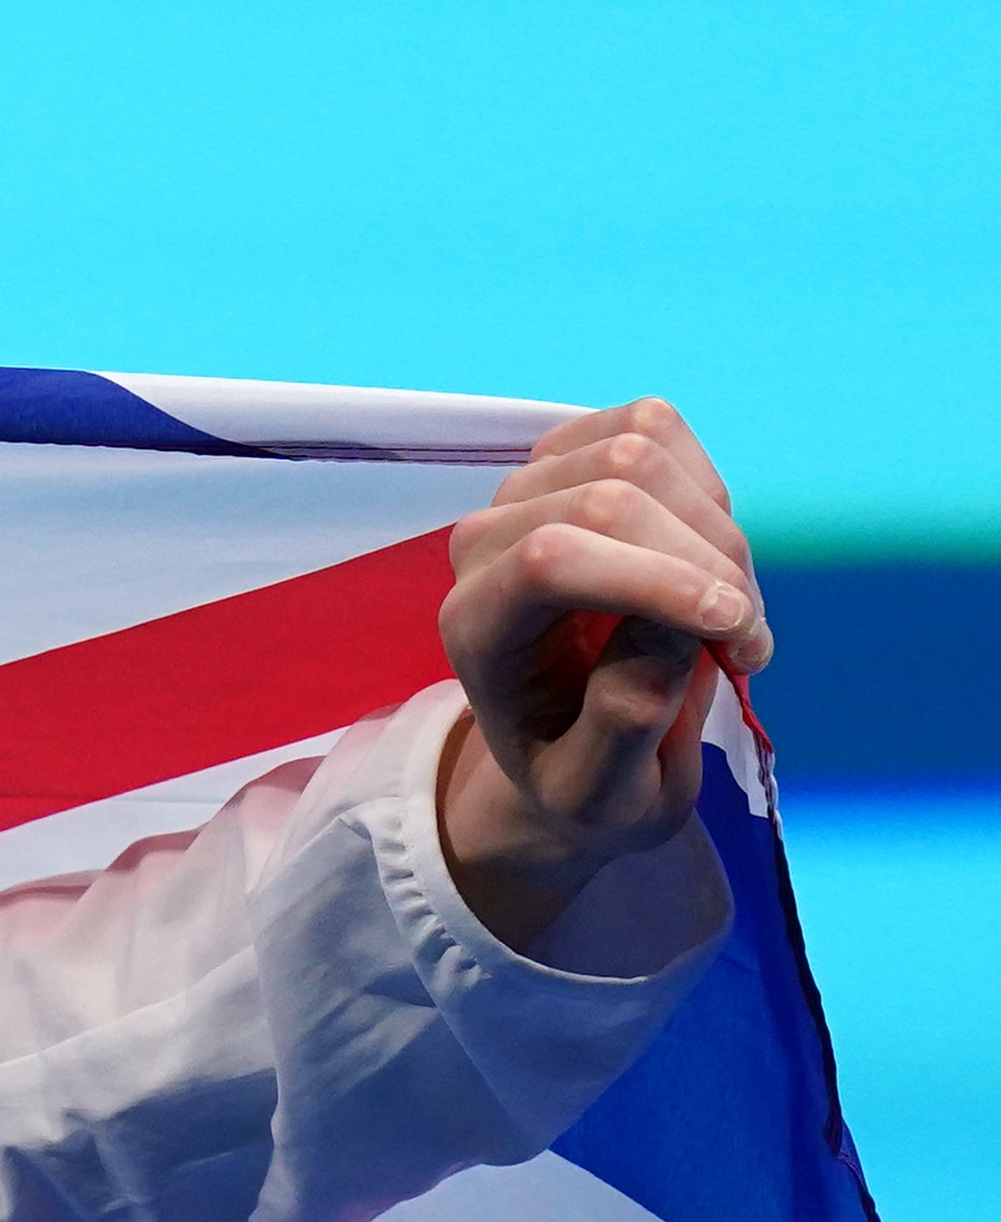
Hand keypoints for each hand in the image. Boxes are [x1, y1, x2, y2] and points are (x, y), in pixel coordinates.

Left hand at [435, 399, 766, 953]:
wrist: (575, 741)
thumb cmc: (584, 774)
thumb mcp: (600, 792)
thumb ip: (623, 723)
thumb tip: (669, 632)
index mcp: (475, 626)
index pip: (551, 559)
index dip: (658, 579)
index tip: (737, 630)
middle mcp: (485, 544)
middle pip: (611, 495)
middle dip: (709, 567)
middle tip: (746, 648)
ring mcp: (527, 489)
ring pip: (643, 454)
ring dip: (718, 535)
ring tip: (730, 617)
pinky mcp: (576, 454)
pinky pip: (655, 428)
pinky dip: (707, 493)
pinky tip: (707, 561)